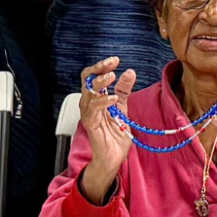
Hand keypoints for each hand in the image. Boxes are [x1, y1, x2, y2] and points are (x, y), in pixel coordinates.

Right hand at [75, 57, 137, 202]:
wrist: (113, 157)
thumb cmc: (115, 134)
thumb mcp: (122, 107)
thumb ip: (124, 90)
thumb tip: (129, 72)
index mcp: (96, 98)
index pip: (94, 76)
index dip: (102, 66)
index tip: (115, 60)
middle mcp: (89, 104)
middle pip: (87, 80)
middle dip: (99, 69)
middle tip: (112, 64)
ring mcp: (89, 114)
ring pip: (88, 92)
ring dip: (100, 82)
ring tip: (112, 76)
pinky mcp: (90, 125)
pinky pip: (93, 110)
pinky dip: (103, 102)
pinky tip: (113, 98)